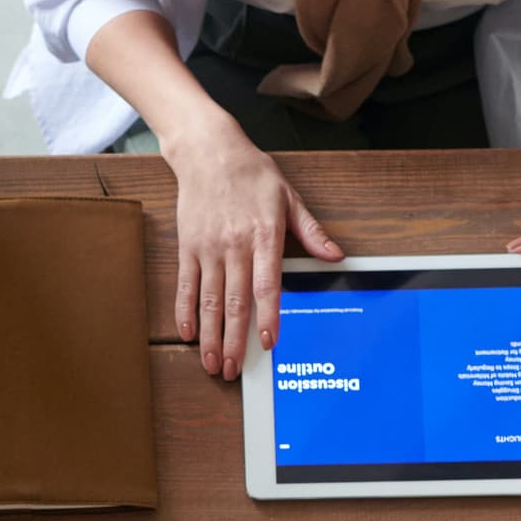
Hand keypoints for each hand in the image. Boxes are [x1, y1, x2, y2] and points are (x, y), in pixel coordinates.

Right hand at [158, 120, 341, 379]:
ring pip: (208, 301)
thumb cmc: (251, 172)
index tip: (268, 343)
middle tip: (233, 370)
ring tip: (211, 363)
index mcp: (262, 236)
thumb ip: (310, 232)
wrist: (208, 150)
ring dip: (209, 335)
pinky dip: (185, 311)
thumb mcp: (288, 197)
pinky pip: (185, 285)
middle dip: (233, 340)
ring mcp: (207, 248)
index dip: (267, 317)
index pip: (265, 285)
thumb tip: (335, 256)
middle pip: (233, 302)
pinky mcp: (187, 247)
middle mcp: (233, 246)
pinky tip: (187, 334)